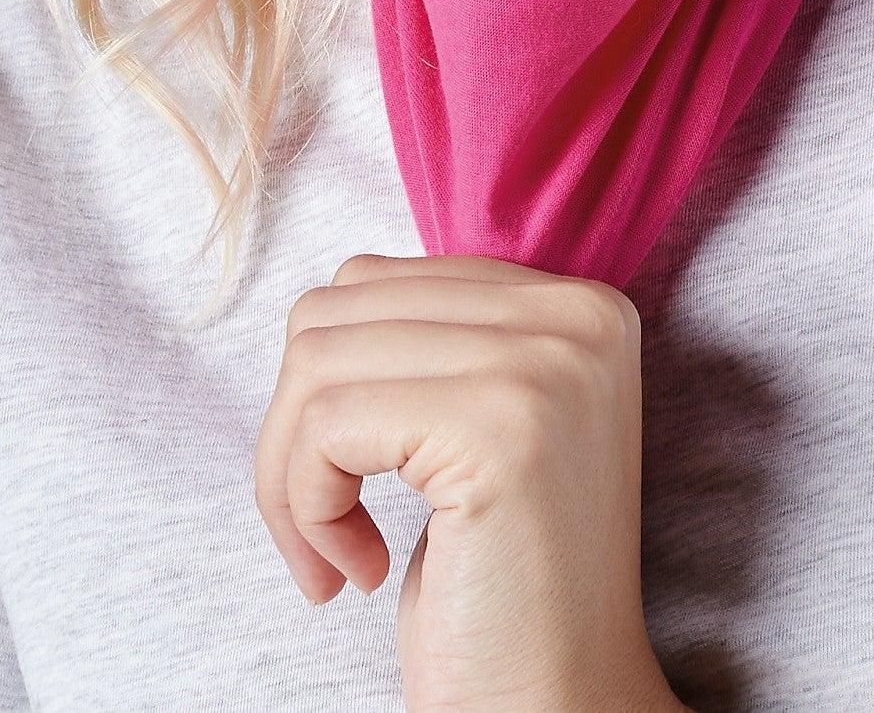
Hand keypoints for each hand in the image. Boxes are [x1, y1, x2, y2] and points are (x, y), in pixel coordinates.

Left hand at [255, 250, 684, 712]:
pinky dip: (304, 505)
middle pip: (341, 308)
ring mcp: (544, 364)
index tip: (348, 485)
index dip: (335, 386)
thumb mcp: (488, 430)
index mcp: (580, 306)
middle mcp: (576, 316)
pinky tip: (357, 572)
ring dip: (292, 472)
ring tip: (337, 552)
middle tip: (324, 530)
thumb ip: (442, 343)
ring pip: (319, 359)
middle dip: (296, 427)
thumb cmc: (504, 592)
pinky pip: (326, 423)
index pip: (385, 281)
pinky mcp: (501, 427)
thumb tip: (335, 296)